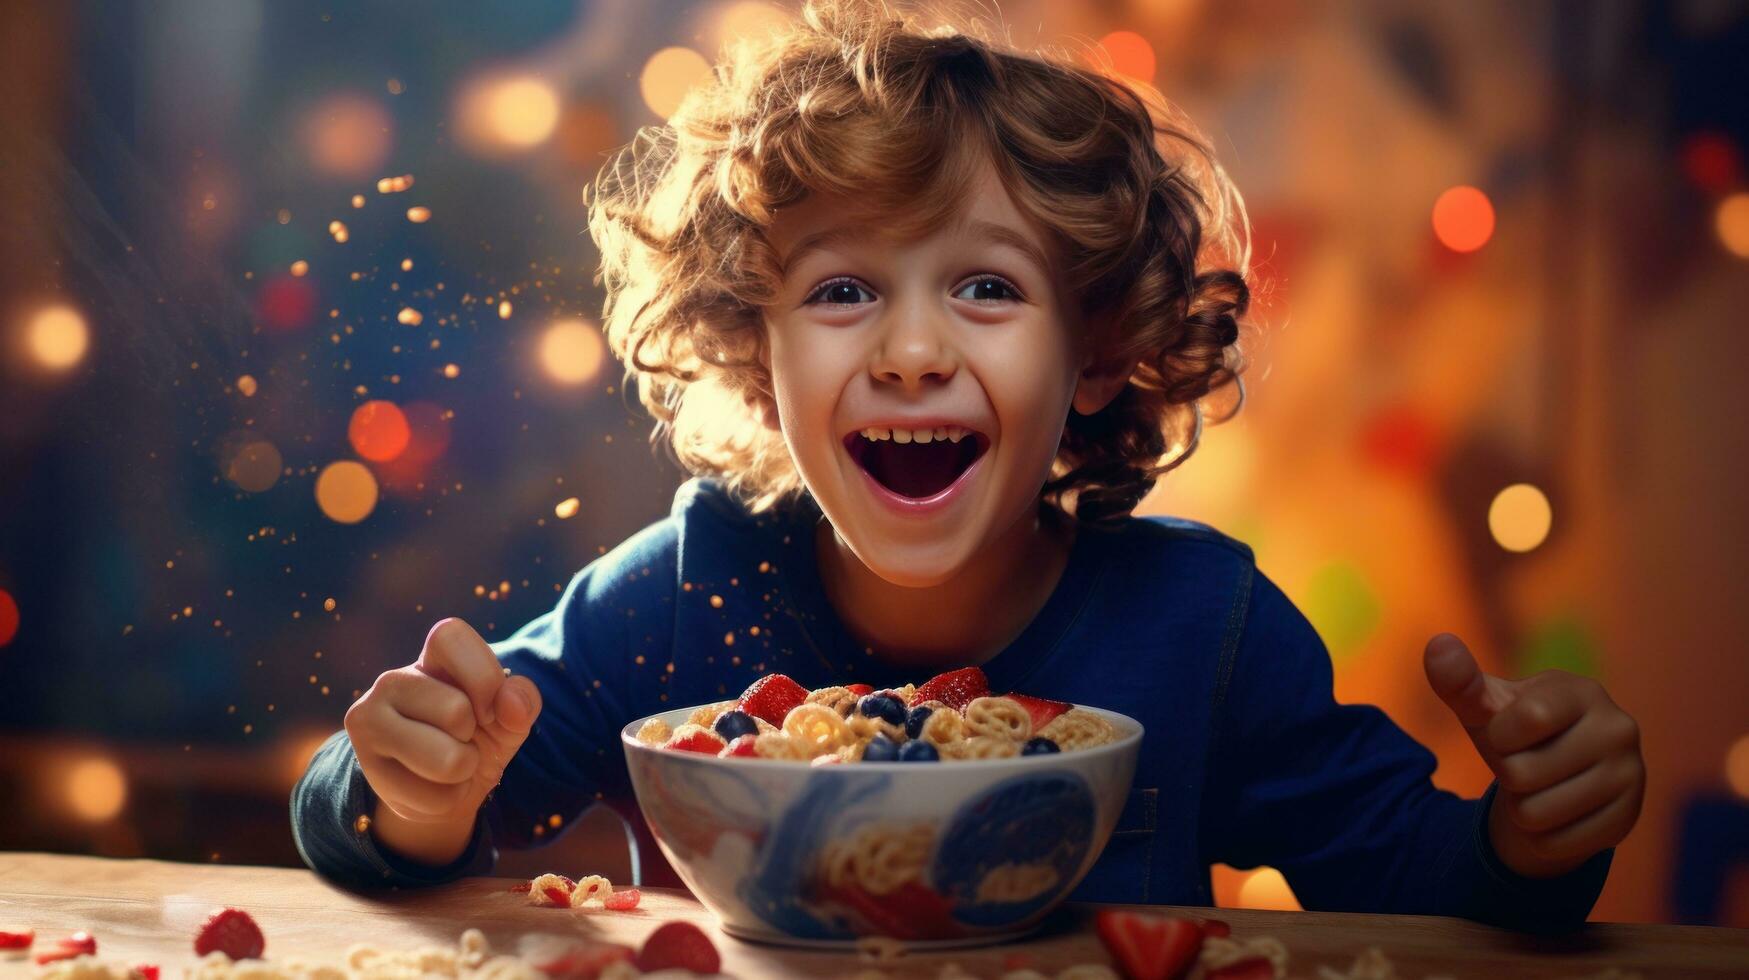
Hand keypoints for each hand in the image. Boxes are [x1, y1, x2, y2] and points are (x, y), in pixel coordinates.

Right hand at [345, 618, 541, 827]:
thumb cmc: (480, 737)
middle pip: (456, 711)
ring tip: (448, 765)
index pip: (450, 636)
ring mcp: (369, 718)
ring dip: (464, 772)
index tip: (488, 710)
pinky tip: (429, 786)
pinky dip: (448, 800)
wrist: (444, 787)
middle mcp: (393, 680)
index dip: (482, 677)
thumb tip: (511, 705)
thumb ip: (522, 701)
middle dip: (474, 739)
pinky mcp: (364, 762)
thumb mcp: (511, 717)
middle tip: (459, 741)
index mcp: (432, 657)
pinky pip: (433, 798)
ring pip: (446, 760)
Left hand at [1423, 633, 1643, 878]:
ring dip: (1521, 809)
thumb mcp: (1483, 708)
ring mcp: (1630, 776)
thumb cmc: (1513, 732)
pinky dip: (1541, 837)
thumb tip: (1439, 644)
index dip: (1501, 736)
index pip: (1530, 718)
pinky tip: (1555, 815)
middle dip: (1509, 775)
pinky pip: (1556, 843)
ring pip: (1537, 814)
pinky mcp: (1627, 819)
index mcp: (1583, 692)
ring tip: (1539, 789)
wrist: (1552, 780)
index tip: (1508, 732)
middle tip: (1526, 764)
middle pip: (1524, 773)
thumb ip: (1458, 680)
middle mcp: (1618, 729)